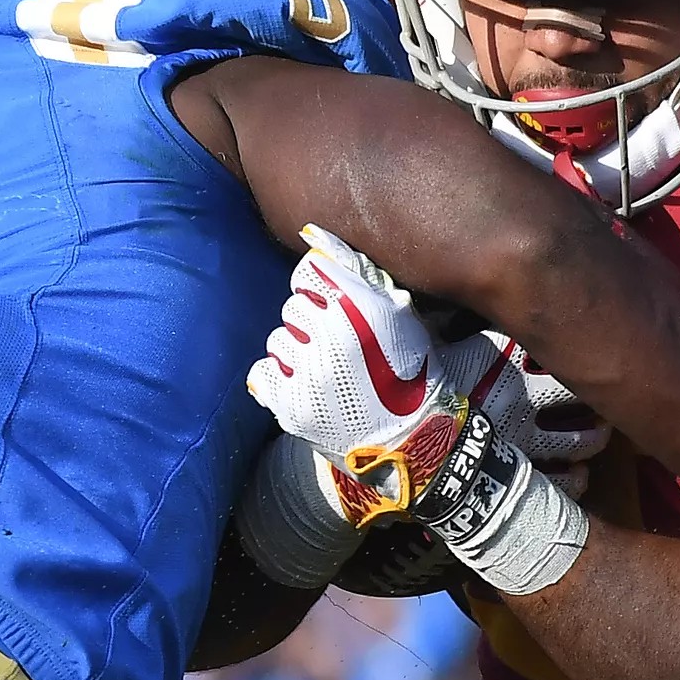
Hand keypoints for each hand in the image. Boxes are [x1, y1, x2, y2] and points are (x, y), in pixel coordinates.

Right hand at [239, 322, 609, 586]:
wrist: (389, 459)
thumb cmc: (388, 397)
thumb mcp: (388, 334)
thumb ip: (386, 295)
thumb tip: (347, 247)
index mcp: (498, 357)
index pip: (545, 333)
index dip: (564, 324)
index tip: (571, 321)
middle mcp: (522, 396)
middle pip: (578, 387)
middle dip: (593, 386)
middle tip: (597, 385)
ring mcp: (524, 442)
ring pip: (581, 438)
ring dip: (592, 436)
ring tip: (597, 435)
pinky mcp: (517, 482)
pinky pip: (562, 485)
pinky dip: (575, 481)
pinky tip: (579, 479)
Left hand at [246, 226, 467, 524]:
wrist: (412, 444)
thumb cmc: (413, 375)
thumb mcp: (401, 318)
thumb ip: (359, 274)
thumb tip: (315, 236)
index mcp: (360, 311)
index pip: (308, 272)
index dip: (320, 287)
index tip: (333, 303)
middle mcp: (330, 338)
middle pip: (293, 306)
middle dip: (311, 320)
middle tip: (335, 342)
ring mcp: (307, 375)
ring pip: (278, 339)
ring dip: (296, 349)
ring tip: (323, 367)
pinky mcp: (290, 406)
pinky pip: (265, 372)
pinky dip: (281, 376)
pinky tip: (307, 386)